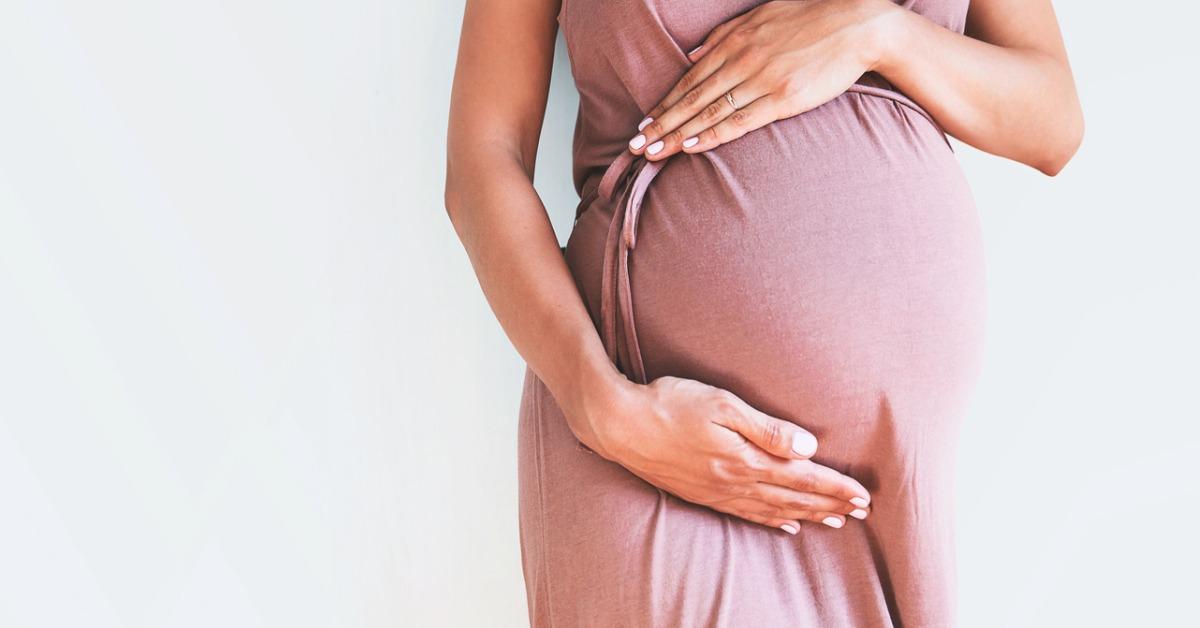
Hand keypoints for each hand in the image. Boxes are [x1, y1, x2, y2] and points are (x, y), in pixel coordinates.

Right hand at [590, 375, 870, 532]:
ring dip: (808, 514)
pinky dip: (771, 521)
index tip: (864, 495)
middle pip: (793, 497)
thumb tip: (807, 447)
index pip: (802, 477)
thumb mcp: (722, 404)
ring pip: (773, 509)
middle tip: (863, 512)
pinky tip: (785, 524)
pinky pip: (746, 514)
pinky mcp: (701, 494)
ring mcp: (717, 491)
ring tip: (836, 521)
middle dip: (830, 504)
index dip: (835, 487)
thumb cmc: (669, 404)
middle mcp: (734, 481)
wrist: (618, 424)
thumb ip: (766, 428)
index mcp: (744, 459)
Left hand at [626, 0, 898, 160]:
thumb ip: (724, 36)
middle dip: (661, 124)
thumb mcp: (762, 15)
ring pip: (709, 112)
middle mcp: (741, 60)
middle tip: (636, 145)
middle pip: (692, 98)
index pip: (691, 79)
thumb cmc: (813, 18)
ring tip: (654, 152)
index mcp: (735, 41)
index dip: (665, 103)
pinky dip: (713, 135)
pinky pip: (739, 121)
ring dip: (677, 134)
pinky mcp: (782, 98)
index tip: (644, 122)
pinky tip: (691, 146)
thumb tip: (694, 56)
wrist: (860, 24)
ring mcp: (760, 80)